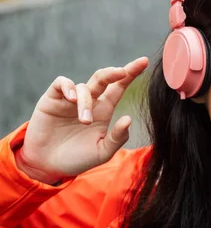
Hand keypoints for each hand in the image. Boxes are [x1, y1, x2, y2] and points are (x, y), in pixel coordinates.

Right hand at [15, 57, 148, 184]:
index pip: (119, 87)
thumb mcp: (102, 152)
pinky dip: (68, 87)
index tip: (144, 62)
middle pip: (104, 78)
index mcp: (104, 110)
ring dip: (86, 102)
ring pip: (83, 87)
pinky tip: (72, 99)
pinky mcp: (52, 99)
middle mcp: (90, 101)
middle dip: (114, 72)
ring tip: (84, 121)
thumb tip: (129, 119)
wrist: (48, 165)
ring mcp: (70, 99)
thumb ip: (117, 138)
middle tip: (122, 71)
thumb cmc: (78, 158)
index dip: (131, 74)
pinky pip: (62, 83)